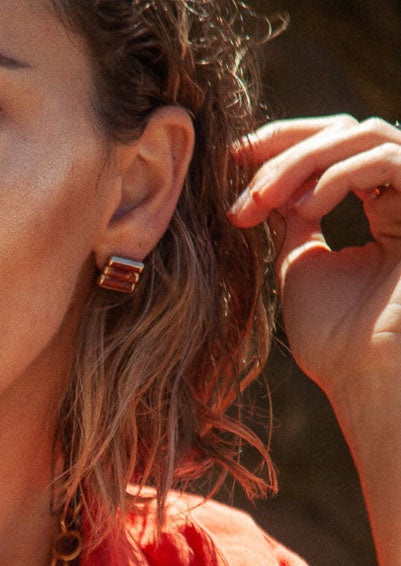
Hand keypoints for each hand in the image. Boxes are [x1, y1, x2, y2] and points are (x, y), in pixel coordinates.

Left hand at [229, 116, 400, 410]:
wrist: (366, 380)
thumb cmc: (334, 340)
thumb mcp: (300, 264)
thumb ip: (293, 217)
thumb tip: (271, 183)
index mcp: (381, 209)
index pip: (335, 148)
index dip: (284, 143)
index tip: (233, 157)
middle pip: (348, 130)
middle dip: (287, 146)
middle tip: (240, 174)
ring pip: (363, 136)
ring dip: (302, 162)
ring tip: (262, 201)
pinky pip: (385, 160)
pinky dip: (337, 176)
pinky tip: (304, 210)